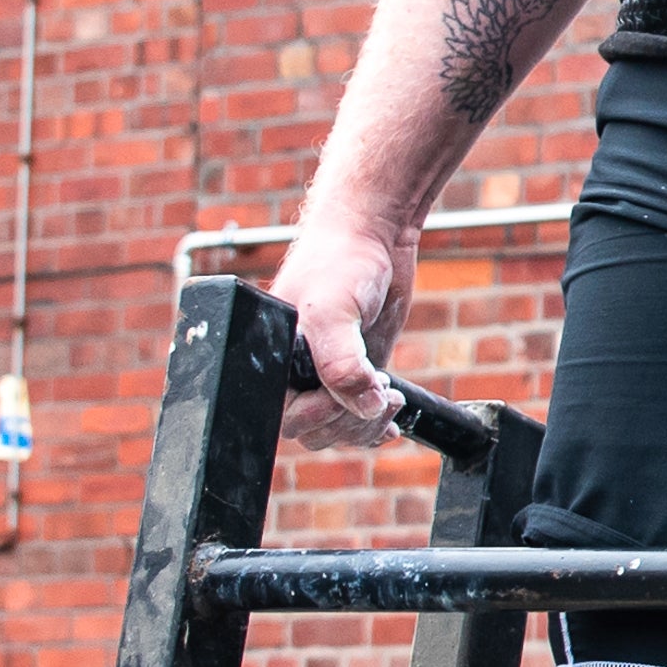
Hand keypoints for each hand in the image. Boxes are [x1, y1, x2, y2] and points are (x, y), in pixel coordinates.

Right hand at [270, 210, 413, 447]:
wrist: (373, 235)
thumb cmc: (338, 261)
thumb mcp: (331, 312)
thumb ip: (341, 364)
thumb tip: (364, 407)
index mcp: (273, 359)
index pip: (287, 416)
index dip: (319, 415)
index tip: (346, 395)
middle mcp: (296, 371)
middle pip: (315, 430)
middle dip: (349, 421)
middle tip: (380, 390)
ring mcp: (327, 374)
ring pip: (339, 428)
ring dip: (367, 423)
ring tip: (391, 394)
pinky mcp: (357, 370)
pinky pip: (359, 414)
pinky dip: (376, 423)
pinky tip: (393, 414)